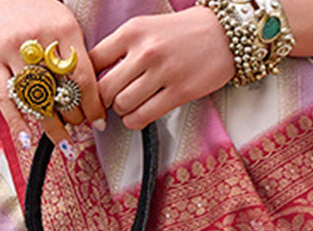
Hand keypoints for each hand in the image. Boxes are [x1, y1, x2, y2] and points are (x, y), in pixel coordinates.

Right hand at [0, 0, 105, 152]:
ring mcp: (12, 51)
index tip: (100, 122)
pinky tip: (27, 140)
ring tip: (65, 143)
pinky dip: (16, 122)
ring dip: (52, 126)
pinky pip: (4, 98)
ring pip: (34, 98)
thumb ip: (80, 58)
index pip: (82, 77)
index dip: (93, 105)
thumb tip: (96, 101)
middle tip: (81, 126)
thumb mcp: (67, 26)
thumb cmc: (40, 14)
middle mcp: (36, 40)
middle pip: (59, 90)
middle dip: (74, 116)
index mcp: (62, 30)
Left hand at [90, 7, 233, 129]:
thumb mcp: (147, 28)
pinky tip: (137, 117)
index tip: (93, 87)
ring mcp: (163, 73)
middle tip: (110, 102)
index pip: (94, 60)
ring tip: (128, 107)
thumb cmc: (182, 33)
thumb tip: (98, 73)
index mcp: (132, 31)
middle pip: (105, 87)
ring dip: (121, 111)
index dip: (90, 78)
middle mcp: (145, 51)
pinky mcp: (179, 93)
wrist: (222, 35)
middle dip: (104, 100)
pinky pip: (144, 116)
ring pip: (123, 104)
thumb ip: (122, 47)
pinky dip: (134, 122)